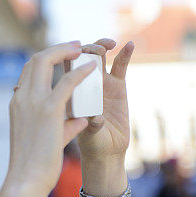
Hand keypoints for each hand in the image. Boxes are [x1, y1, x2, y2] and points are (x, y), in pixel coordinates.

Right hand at [5, 41, 97, 194]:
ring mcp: (32, 101)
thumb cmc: (35, 165)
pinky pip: (66, 82)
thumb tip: (81, 119)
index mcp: (18, 103)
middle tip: (77, 46)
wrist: (26, 179)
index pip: (29, 70)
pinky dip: (80, 72)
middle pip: (35, 59)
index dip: (46, 58)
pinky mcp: (48, 110)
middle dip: (57, 47)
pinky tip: (93, 68)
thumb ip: (64, 124)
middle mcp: (22, 97)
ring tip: (85, 49)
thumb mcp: (49, 138)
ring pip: (45, 61)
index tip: (63, 55)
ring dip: (66, 51)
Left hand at [75, 39, 133, 162]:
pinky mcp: (117, 85)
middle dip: (85, 49)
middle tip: (94, 50)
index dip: (69, 56)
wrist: (107, 152)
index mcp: (69, 92)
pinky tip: (130, 45)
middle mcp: (83, 84)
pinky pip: (120, 66)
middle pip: (80, 57)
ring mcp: (101, 83)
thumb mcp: (88, 136)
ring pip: (99, 57)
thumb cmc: (91, 144)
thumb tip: (97, 119)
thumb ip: (92, 126)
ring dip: (101, 46)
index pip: (65, 68)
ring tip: (108, 45)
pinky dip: (125, 55)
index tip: (76, 54)